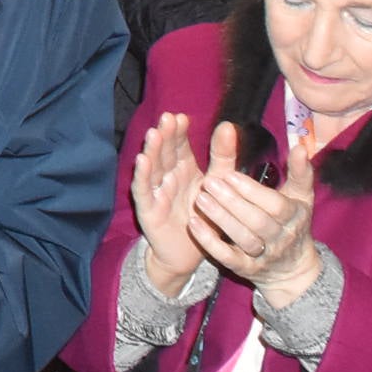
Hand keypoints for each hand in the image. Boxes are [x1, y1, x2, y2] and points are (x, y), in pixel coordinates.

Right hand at [128, 110, 210, 296]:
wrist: (188, 254)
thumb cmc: (202, 216)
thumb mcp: (218, 184)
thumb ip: (223, 156)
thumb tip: (229, 125)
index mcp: (184, 169)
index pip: (179, 145)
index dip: (179, 132)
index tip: (182, 117)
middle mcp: (167, 176)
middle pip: (165, 152)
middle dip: (166, 135)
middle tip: (168, 118)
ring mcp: (156, 191)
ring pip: (153, 167)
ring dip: (152, 150)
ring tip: (154, 134)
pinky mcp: (148, 209)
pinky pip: (144, 190)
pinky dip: (142, 176)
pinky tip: (142, 161)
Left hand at [188, 120, 321, 307]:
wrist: (292, 270)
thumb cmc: (293, 223)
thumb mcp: (301, 198)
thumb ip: (301, 173)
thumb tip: (301, 146)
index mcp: (294, 217)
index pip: (275, 206)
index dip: (252, 191)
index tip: (229, 174)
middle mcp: (280, 238)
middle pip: (257, 222)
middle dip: (232, 202)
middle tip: (209, 182)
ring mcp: (263, 256)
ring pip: (243, 239)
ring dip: (220, 219)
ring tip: (200, 198)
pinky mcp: (246, 269)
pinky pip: (228, 257)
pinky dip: (210, 242)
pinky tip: (194, 223)